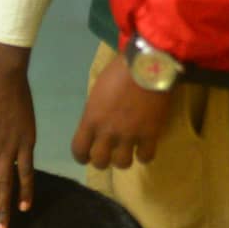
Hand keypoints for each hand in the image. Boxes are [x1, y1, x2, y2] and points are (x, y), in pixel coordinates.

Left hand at [71, 54, 171, 168]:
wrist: (147, 64)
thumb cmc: (119, 72)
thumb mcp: (97, 93)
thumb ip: (94, 112)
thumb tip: (97, 123)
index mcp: (90, 120)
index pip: (78, 149)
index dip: (82, 156)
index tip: (86, 157)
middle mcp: (107, 132)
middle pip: (99, 161)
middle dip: (102, 161)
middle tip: (109, 154)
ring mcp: (129, 134)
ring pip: (122, 163)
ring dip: (123, 160)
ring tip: (128, 151)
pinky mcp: (150, 134)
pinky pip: (146, 156)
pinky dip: (145, 155)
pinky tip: (145, 147)